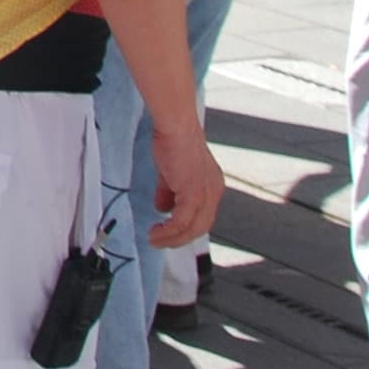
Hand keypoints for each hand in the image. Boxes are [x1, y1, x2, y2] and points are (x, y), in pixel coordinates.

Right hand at [145, 120, 225, 250]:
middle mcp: (214, 193)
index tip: (169, 233)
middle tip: (161, 242)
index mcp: (213, 186)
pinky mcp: (194, 194)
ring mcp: (206, 195)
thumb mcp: (172, 172)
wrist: (176, 126)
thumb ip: (169, 192)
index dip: (187, 227)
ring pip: (192, 229)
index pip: (203, 216)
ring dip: (171, 239)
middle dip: (179, 239)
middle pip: (200, 228)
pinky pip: (181, 222)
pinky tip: (156, 232)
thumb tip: (162, 209)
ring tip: (155, 240)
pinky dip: (167, 231)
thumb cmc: (174, 141)